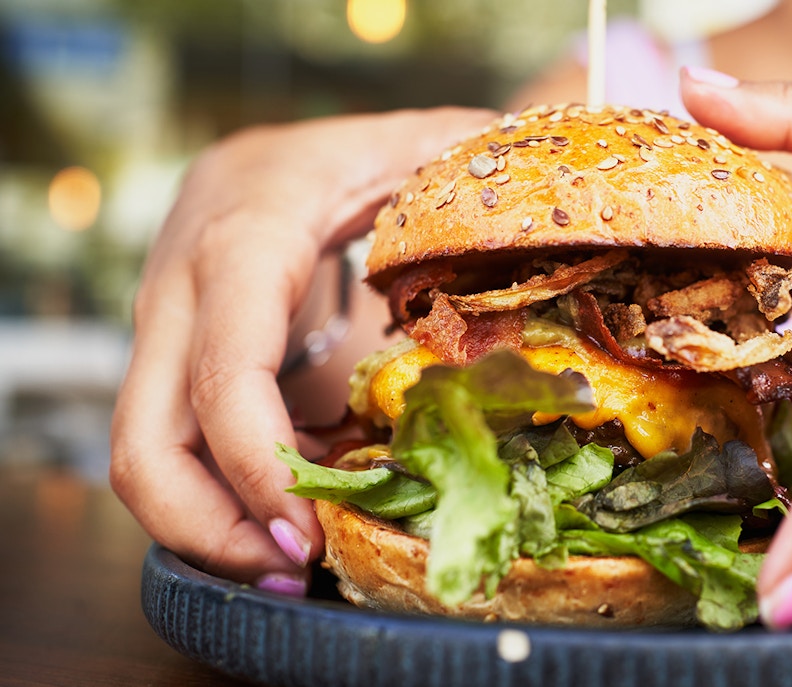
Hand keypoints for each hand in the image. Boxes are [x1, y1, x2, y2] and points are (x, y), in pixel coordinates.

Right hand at [110, 108, 492, 591]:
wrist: (272, 159)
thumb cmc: (359, 153)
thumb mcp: (419, 148)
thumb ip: (479, 179)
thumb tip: (560, 214)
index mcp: (244, 237)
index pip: (226, 368)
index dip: (259, 463)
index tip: (312, 531)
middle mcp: (181, 294)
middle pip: (145, 439)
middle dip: (211, 526)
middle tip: (297, 571)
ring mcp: (167, 339)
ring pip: (144, 458)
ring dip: (209, 528)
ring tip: (297, 565)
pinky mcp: (177, 375)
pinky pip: (175, 451)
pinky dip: (220, 499)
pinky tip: (290, 523)